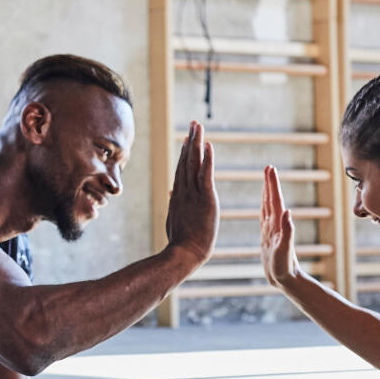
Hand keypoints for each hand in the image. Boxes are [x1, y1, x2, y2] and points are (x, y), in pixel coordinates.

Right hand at [164, 120, 217, 266]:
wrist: (184, 253)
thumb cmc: (180, 242)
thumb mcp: (174, 219)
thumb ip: (173, 203)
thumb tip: (171, 193)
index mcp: (178, 196)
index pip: (182, 169)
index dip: (185, 153)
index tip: (187, 139)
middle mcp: (184, 190)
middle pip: (187, 160)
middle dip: (191, 141)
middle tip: (194, 125)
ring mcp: (193, 193)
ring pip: (194, 163)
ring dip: (197, 143)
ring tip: (199, 127)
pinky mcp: (205, 198)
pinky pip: (205, 174)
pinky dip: (207, 159)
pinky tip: (208, 146)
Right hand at [260, 164, 300, 289]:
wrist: (286, 280)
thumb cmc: (285, 268)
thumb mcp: (285, 250)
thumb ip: (287, 231)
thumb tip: (287, 212)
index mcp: (278, 225)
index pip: (274, 200)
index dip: (272, 184)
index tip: (270, 169)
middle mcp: (276, 225)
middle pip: (271, 200)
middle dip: (270, 184)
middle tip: (268, 168)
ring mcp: (272, 230)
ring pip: (268, 207)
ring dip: (267, 193)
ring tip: (266, 180)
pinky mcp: (268, 237)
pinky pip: (264, 217)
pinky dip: (264, 207)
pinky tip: (264, 204)